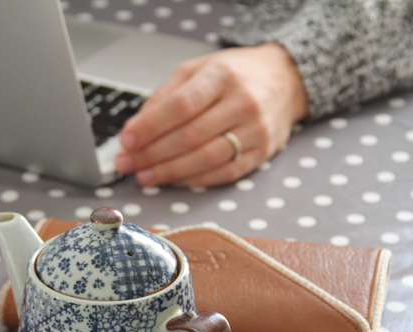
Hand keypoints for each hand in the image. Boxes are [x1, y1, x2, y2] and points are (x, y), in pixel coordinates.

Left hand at [114, 43, 307, 187]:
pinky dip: (193, 180)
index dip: (150, 126)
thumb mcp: (196, 70)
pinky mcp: (262, 153)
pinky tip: (173, 180)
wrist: (285, 79)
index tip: (127, 140)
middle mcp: (243, 102)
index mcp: (222, 75)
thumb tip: (135, 130)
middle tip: (127, 163)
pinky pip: (223, 174)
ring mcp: (256, 130)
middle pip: (190, 136)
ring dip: (169, 172)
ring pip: (206, 159)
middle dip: (151, 154)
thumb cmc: (234, 75)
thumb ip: (164, 97)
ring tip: (144, 176)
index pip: (181, 105)